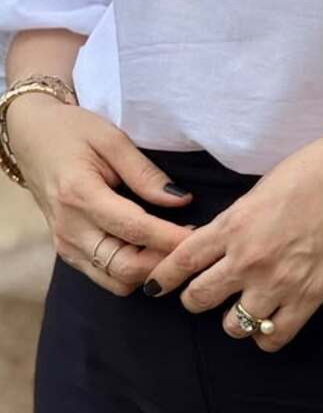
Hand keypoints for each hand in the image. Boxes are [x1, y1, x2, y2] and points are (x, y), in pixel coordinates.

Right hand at [6, 94, 195, 295]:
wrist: (32, 137)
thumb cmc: (73, 132)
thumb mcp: (112, 140)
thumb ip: (145, 174)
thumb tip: (181, 200)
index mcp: (80, 195)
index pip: (135, 229)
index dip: (171, 238)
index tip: (200, 235)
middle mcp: (70, 228)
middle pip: (125, 267)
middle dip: (163, 261)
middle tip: (191, 242)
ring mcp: (65, 245)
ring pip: (116, 280)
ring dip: (149, 270)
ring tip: (173, 244)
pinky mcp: (67, 251)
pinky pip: (104, 276)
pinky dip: (132, 271)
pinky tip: (150, 248)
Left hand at [142, 132, 322, 351]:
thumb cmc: (321, 169)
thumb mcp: (265, 183)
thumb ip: (240, 214)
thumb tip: (228, 231)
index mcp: (235, 223)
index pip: (182, 260)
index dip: (162, 276)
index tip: (155, 285)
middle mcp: (248, 259)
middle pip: (198, 298)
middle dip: (194, 298)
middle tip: (204, 292)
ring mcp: (277, 285)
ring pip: (231, 326)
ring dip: (233, 318)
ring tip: (244, 306)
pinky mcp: (307, 301)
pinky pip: (272, 340)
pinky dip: (266, 336)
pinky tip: (271, 321)